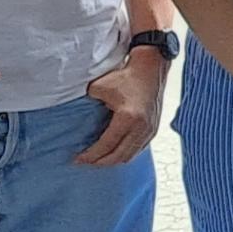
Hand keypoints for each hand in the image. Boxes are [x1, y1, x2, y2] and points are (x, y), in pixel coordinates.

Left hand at [75, 50, 168, 164]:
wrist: (150, 69)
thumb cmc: (127, 76)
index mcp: (127, 118)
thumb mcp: (99, 87)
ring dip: (113, 160)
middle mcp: (141, 127)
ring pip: (130, 155)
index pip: (106, 145)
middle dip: (100, 162)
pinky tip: (114, 152)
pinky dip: (125, 154)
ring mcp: (149, 130)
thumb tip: (79, 118)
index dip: (91, 155)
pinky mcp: (153, 129)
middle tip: (86, 162)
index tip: (79, 159)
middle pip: (118, 156)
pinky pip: (138, 149)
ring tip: (99, 160)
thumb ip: (88, 104)